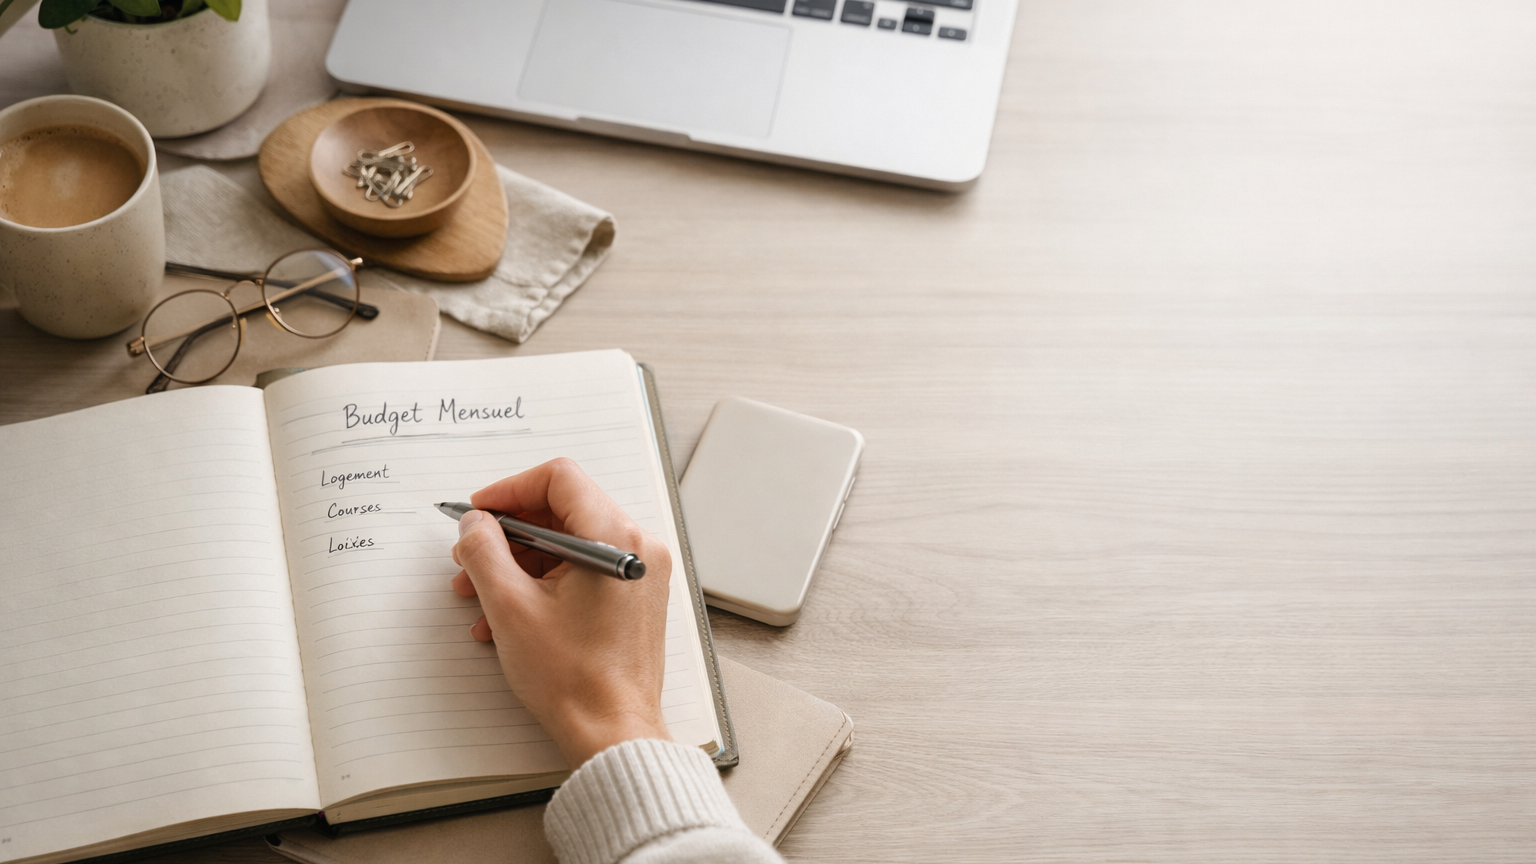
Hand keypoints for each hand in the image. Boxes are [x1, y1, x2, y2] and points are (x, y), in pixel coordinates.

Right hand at [450, 457, 673, 767]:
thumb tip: (475, 523)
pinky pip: (582, 570)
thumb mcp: (509, 606)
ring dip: (518, 563)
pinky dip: (542, 583)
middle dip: (508, 534)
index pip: (559, 478)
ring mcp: (639, 572)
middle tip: (468, 559)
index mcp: (615, 537)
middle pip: (562, 511)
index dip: (509, 489)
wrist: (611, 732)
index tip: (478, 513)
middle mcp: (637, 546)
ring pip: (568, 544)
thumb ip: (484, 551)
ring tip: (477, 595)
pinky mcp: (633, 596)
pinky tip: (504, 616)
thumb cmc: (573, 678)